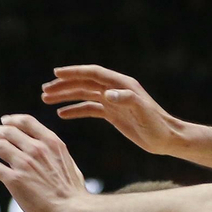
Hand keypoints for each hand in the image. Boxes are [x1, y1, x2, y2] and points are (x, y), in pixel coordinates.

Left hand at [0, 115, 88, 211]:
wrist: (70, 210)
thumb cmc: (73, 193)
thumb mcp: (69, 164)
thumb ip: (57, 156)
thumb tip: (52, 156)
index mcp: (51, 143)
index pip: (27, 122)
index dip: (13, 120)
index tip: (4, 121)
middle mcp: (36, 149)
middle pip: (9, 132)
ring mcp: (24, 163)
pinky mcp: (14, 179)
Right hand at [40, 65, 180, 154]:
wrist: (167, 139)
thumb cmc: (157, 125)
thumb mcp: (142, 112)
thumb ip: (126, 100)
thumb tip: (106, 92)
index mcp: (121, 84)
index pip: (93, 74)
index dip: (74, 72)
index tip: (55, 73)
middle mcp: (115, 89)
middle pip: (84, 83)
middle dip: (64, 85)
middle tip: (44, 90)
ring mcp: (113, 101)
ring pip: (84, 95)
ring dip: (66, 96)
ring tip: (46, 99)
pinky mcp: (113, 113)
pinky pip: (90, 109)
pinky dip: (76, 110)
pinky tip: (62, 114)